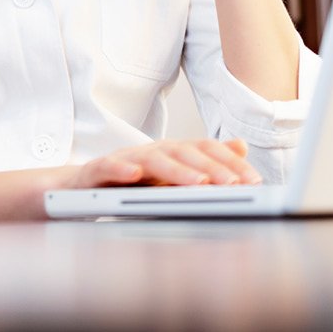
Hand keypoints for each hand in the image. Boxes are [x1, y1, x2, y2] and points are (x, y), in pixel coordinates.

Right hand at [60, 138, 259, 188]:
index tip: (252, 179)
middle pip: (182, 152)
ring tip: (198, 183)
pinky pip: (109, 167)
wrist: (80, 187)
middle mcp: (150, 151)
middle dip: (211, 167)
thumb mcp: (171, 176)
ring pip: (152, 160)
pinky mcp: (97, 170)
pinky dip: (122, 170)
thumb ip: (205, 163)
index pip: (203, 149)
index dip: (228, 161)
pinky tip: (135, 177)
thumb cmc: (130, 184)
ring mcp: (124, 159)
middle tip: (233, 184)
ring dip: (177, 171)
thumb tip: (241, 146)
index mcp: (170, 152)